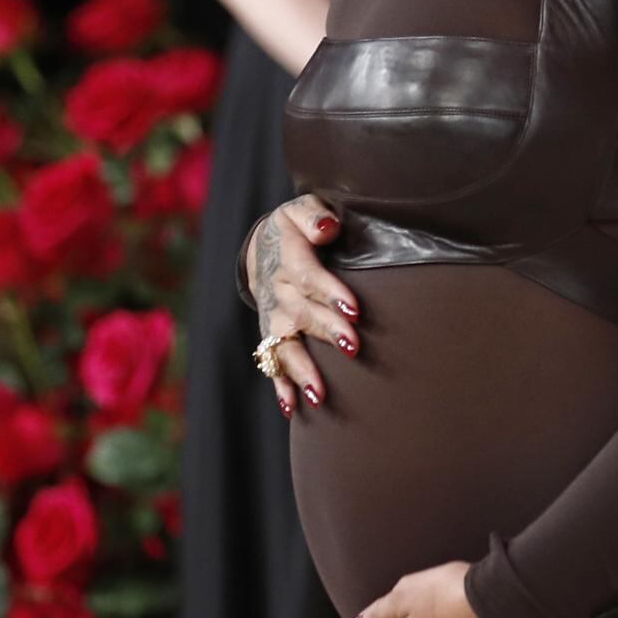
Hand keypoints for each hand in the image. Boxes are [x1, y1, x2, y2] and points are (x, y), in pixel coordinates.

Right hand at [244, 194, 360, 417]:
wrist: (263, 246)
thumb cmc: (296, 227)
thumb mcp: (301, 209)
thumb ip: (314, 216)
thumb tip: (328, 229)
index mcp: (287, 256)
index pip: (307, 274)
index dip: (329, 291)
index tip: (354, 308)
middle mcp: (278, 290)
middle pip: (301, 313)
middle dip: (326, 330)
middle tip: (353, 347)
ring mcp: (273, 316)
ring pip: (284, 346)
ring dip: (302, 370)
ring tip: (320, 395)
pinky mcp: (271, 335)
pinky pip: (272, 363)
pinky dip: (281, 386)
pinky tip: (293, 408)